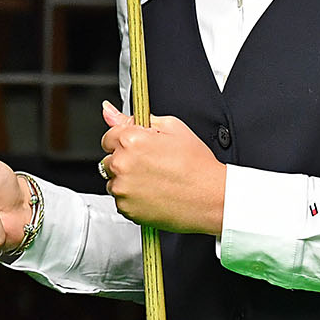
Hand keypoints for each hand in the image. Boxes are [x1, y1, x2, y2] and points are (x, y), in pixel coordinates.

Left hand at [99, 101, 223, 234]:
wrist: (211, 197)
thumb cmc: (196, 164)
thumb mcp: (172, 127)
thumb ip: (136, 118)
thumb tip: (109, 111)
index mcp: (130, 140)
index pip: (108, 137)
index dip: (124, 141)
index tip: (137, 147)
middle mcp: (122, 164)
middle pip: (108, 160)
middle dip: (125, 160)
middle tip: (151, 165)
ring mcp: (123, 188)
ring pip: (113, 181)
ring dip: (127, 180)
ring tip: (154, 180)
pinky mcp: (127, 209)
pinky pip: (121, 200)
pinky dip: (132, 198)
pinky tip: (153, 193)